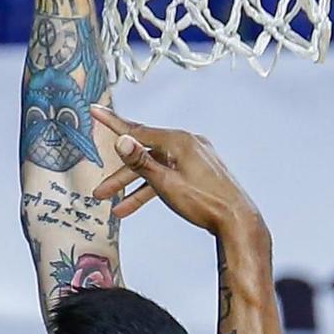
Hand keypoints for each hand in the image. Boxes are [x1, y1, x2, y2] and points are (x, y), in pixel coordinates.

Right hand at [92, 106, 264, 234]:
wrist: (239, 221)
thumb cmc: (205, 203)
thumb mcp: (167, 184)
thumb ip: (141, 162)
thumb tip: (121, 140)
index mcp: (179, 141)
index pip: (137, 131)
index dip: (112, 124)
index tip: (94, 111)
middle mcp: (188, 143)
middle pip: (145, 154)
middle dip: (121, 175)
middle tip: (100, 191)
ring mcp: (195, 157)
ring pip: (157, 168)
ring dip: (136, 187)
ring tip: (118, 209)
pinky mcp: (200, 171)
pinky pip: (170, 174)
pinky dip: (155, 188)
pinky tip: (140, 203)